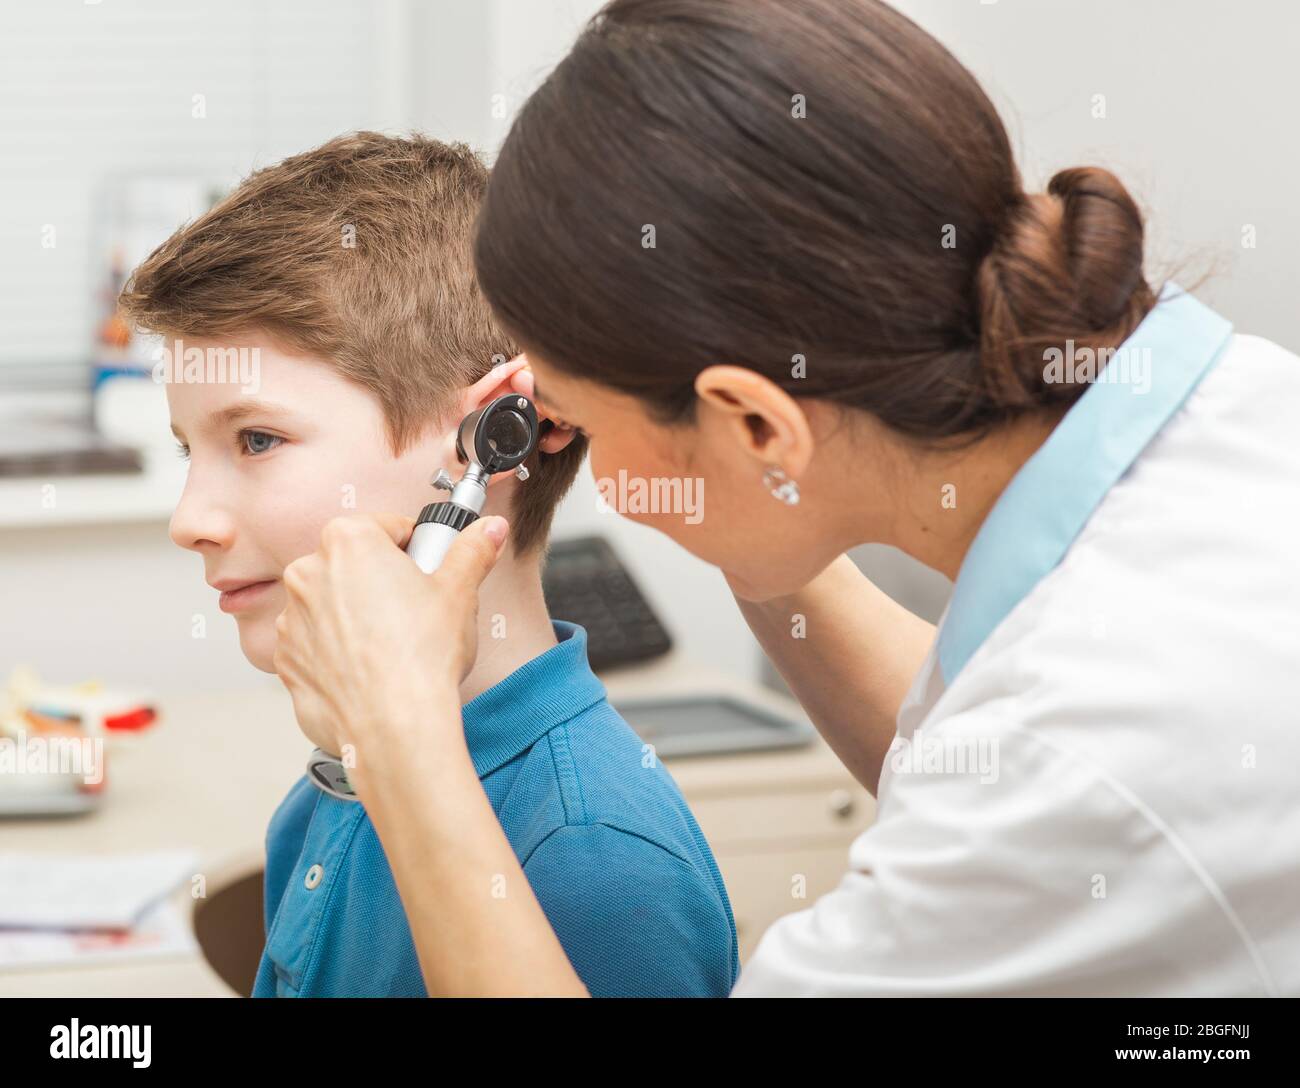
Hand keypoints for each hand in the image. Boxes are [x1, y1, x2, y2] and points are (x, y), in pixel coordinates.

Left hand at [273, 512, 509, 777]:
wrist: (393, 725)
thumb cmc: (422, 656)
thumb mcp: (460, 592)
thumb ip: (473, 550)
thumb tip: (490, 529)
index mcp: (348, 541)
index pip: (386, 527)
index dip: (415, 549)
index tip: (427, 571)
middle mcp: (308, 573)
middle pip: (354, 565)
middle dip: (381, 582)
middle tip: (415, 612)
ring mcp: (291, 619)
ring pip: (332, 605)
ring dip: (355, 617)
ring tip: (393, 647)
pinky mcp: (287, 661)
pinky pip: (316, 645)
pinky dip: (337, 653)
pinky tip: (370, 670)